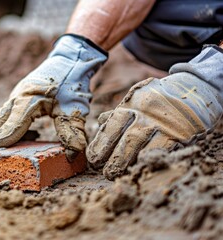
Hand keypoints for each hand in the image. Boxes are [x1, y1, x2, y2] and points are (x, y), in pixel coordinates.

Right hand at [0, 34, 106, 160]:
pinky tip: (13, 135)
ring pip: (5, 113)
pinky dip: (7, 122)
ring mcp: (19, 94)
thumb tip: (72, 154)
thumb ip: (72, 131)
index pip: (17, 119)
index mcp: (31, 97)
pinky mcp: (21, 95)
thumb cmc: (72, 82)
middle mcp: (20, 95)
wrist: (70, 59)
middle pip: (4, 116)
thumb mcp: (75, 107)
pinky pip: (10, 111)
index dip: (7, 134)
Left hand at [87, 46, 222, 179]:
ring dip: (127, 163)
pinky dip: (149, 160)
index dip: (101, 144)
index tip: (93, 159)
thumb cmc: (156, 99)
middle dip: (113, 158)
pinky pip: (162, 150)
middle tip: (106, 173)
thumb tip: (99, 124)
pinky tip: (140, 168)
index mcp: (131, 104)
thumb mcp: (136, 100)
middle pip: (126, 139)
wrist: (191, 89)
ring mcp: (163, 123)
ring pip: (141, 146)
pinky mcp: (180, 133)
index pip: (111, 126)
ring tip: (117, 175)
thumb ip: (118, 114)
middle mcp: (145, 112)